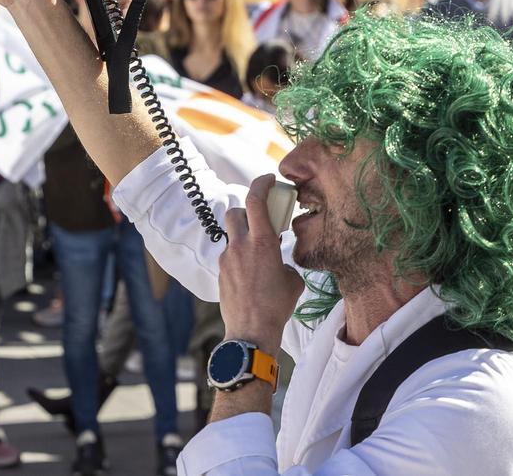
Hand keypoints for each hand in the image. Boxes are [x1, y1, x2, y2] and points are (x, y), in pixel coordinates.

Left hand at [218, 175, 302, 355]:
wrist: (251, 332)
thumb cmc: (277, 307)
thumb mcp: (292, 280)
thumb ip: (285, 262)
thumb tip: (279, 262)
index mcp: (262, 242)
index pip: (255, 200)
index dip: (261, 184)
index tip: (269, 180)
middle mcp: (240, 246)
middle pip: (235, 212)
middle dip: (246, 211)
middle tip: (259, 221)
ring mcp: (227, 259)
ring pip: (231, 235)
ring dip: (242, 236)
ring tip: (256, 253)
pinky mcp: (220, 273)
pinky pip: (229, 256)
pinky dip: (239, 257)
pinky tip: (250, 275)